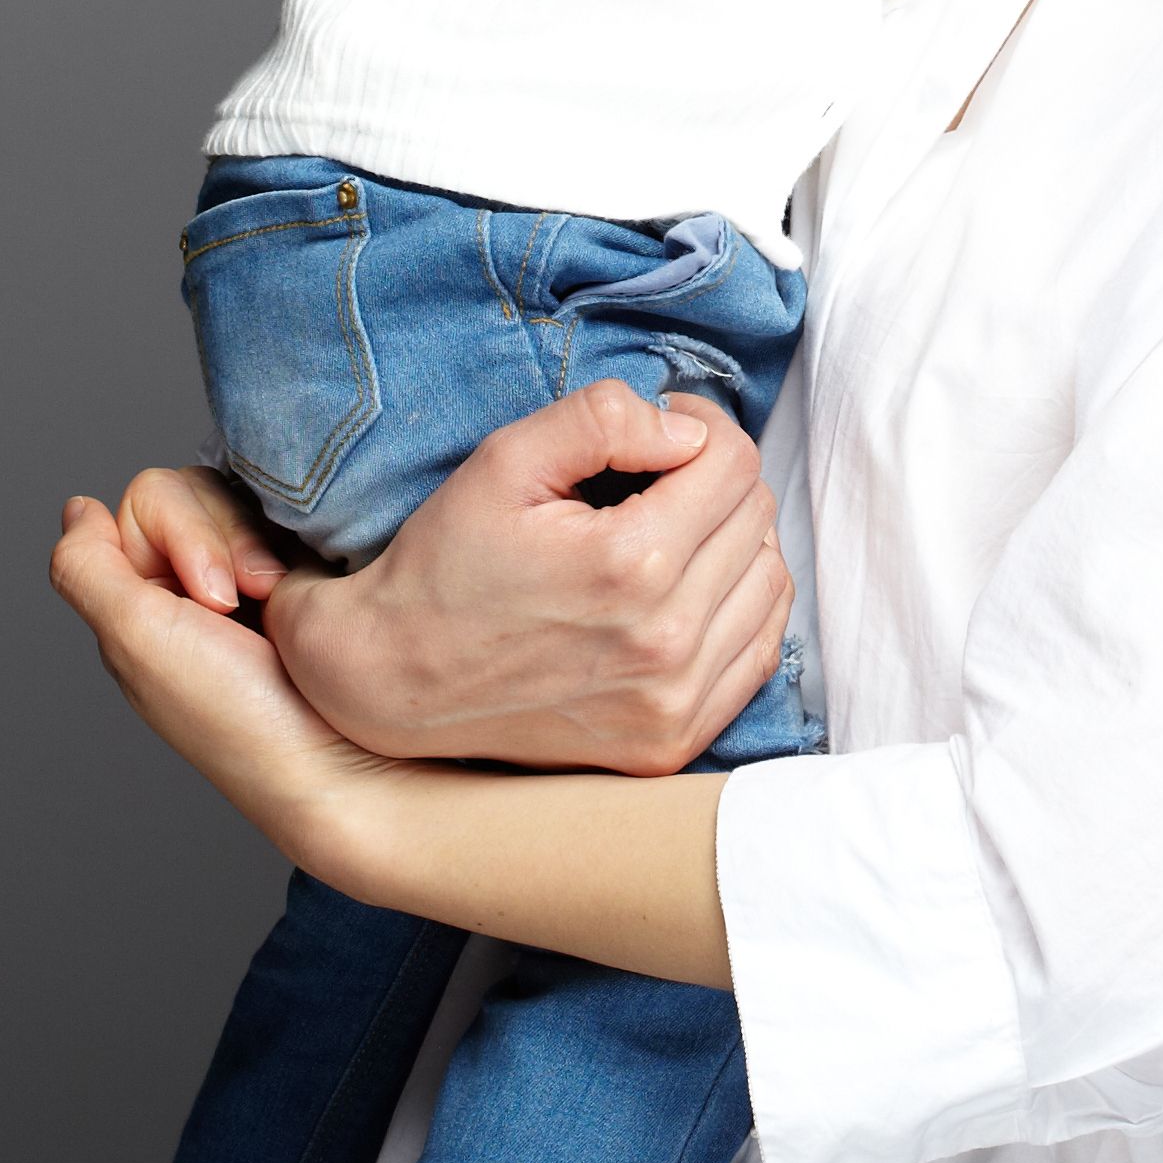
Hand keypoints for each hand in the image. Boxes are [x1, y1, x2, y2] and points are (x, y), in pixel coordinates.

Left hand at [53, 486, 407, 880]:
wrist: (341, 758)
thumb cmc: (240, 715)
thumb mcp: (137, 642)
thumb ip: (86, 570)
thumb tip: (78, 509)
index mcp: (139, 600)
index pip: (148, 500)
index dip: (183, 531)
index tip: (212, 599)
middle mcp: (186, 585)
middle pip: (195, 490)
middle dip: (226, 539)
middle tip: (246, 602)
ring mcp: (246, 580)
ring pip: (246, 500)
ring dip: (262, 549)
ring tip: (279, 601)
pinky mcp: (300, 579)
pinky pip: (294, 521)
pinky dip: (297, 549)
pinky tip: (301, 593)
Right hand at [262, 382, 791, 771]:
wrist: (393, 682)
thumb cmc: (445, 565)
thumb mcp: (504, 461)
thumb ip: (602, 419)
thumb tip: (684, 428)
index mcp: (631, 566)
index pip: (733, 464)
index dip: (701, 427)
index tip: (663, 429)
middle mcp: (666, 643)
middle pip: (755, 518)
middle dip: (714, 479)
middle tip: (658, 476)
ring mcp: (673, 704)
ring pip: (769, 582)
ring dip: (734, 542)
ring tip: (671, 531)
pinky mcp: (672, 743)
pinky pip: (759, 655)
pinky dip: (741, 609)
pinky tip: (692, 589)